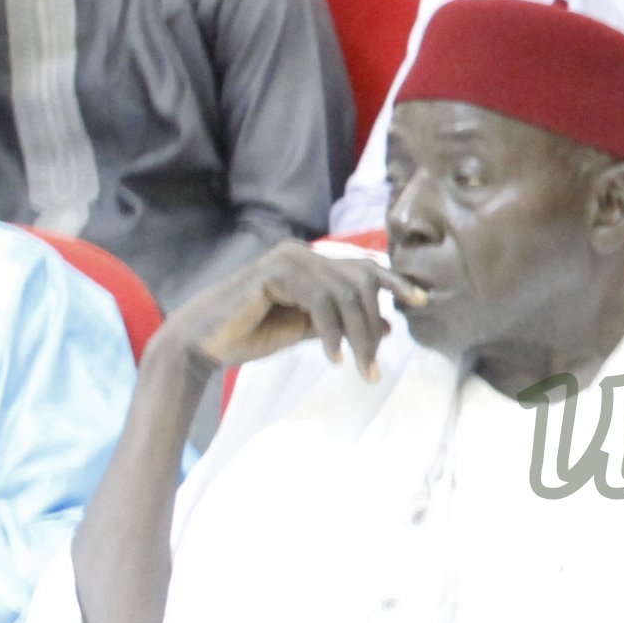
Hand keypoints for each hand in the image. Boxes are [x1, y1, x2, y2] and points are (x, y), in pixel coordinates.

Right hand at [159, 241, 420, 382]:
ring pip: (344, 294)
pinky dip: (331, 332)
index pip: (363, 268)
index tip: (422, 301)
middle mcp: (303, 252)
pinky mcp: (274, 271)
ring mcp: (288, 258)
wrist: (201, 345)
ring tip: (361, 369)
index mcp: (311, 262)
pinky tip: (333, 358)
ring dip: (357, 336)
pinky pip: (320, 301)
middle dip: (372, 326)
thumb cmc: (250, 335)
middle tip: (375, 365)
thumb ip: (342, 323)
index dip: (395, 283)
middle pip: (360, 282)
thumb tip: (389, 325)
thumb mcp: (307, 330)